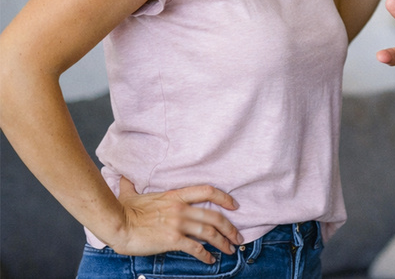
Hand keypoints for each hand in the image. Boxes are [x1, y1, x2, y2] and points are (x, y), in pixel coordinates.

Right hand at [109, 176, 240, 262]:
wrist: (116, 224)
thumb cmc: (122, 210)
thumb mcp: (131, 193)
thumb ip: (132, 185)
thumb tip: (124, 177)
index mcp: (176, 195)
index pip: (208, 191)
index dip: (224, 198)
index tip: (234, 205)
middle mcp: (181, 208)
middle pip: (215, 216)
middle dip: (230, 228)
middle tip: (237, 237)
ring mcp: (178, 224)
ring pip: (209, 233)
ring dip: (223, 242)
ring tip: (229, 250)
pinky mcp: (172, 239)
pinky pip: (195, 248)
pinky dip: (205, 255)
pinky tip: (210, 260)